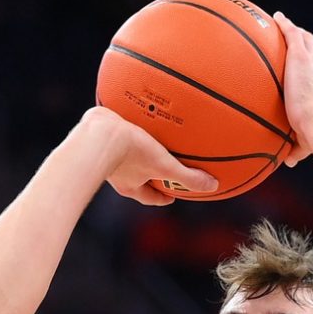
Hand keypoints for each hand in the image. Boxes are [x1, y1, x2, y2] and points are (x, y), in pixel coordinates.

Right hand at [81, 107, 217, 205]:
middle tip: (163, 169)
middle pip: (138, 178)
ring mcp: (107, 155)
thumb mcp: (165, 166)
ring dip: (140, 152)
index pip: (149, 197)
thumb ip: (188, 177)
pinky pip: (120, 133)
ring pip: (128, 157)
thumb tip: (213, 186)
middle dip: (151, 175)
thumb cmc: (131, 152)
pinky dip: (130, 129)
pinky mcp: (102, 136)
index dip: (162, 198)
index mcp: (130, 185)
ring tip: (151, 140)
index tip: (172, 196)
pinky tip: (138, 115)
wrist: (99, 132)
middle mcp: (117, 173)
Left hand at [272, 12, 312, 166]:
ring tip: (286, 25)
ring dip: (297, 32)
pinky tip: (275, 17)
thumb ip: (296, 149)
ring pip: (306, 40)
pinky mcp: (301, 54)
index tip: (310, 71)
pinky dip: (285, 24)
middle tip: (299, 44)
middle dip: (308, 48)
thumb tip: (288, 162)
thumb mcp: (305, 143)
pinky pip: (292, 33)